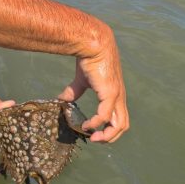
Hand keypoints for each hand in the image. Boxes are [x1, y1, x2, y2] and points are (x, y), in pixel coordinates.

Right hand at [59, 27, 129, 141]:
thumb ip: (74, 91)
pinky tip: (85, 125)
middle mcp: (119, 98)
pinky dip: (96, 123)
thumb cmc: (89, 59)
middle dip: (110, 137)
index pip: (120, 118)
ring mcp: (116, 96)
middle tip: (94, 139)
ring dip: (106, 135)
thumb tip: (61, 100)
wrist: (93, 44)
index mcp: (115, 95)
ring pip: (119, 125)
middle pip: (123, 125)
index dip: (109, 129)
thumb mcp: (81, 80)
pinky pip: (105, 115)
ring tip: (92, 136)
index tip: (93, 132)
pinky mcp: (110, 92)